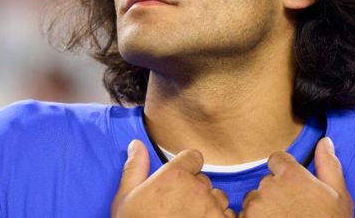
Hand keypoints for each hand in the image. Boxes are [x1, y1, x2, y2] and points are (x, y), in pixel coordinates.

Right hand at [111, 140, 235, 217]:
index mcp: (174, 175)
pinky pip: (228, 216)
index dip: (187, 168)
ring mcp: (212, 208)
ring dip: (209, 206)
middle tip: (179, 208)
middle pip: (204, 180)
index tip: (179, 181)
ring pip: (218, 198)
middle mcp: (197, 188)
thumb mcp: (126, 198)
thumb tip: (137, 145)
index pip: (194, 157)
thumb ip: (135, 167)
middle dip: (195, 191)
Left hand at [240, 137, 352, 216]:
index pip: (277, 159)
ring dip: (264, 208)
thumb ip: (329, 165)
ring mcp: (255, 205)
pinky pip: (245, 216)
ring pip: (254, 199)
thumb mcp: (339, 197)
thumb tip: (325, 142)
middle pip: (266, 181)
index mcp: (292, 175)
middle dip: (275, 193)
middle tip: (292, 211)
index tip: (293, 188)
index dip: (285, 173)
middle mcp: (269, 185)